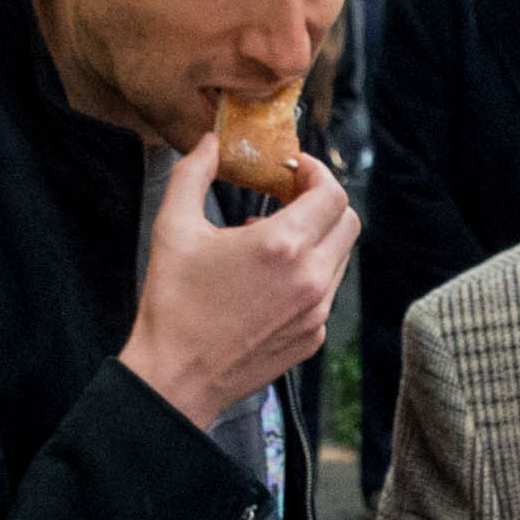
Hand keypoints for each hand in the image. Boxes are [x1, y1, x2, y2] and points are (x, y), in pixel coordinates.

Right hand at [115, 140, 357, 429]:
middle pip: (348, 221)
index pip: (331, 192)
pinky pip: (327, 291)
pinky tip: (270, 277)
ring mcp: (317, 312)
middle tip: (288, 198)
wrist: (176, 377)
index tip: (292, 170)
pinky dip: (309, 273)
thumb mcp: (173, 228)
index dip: (315, 173)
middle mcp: (311, 278)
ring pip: (341, 257)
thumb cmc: (172, 303)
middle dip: (323, 202)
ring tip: (272, 239)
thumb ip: (193, 173)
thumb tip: (210, 142)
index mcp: (282, 246)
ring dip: (317, 237)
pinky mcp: (313, 337)